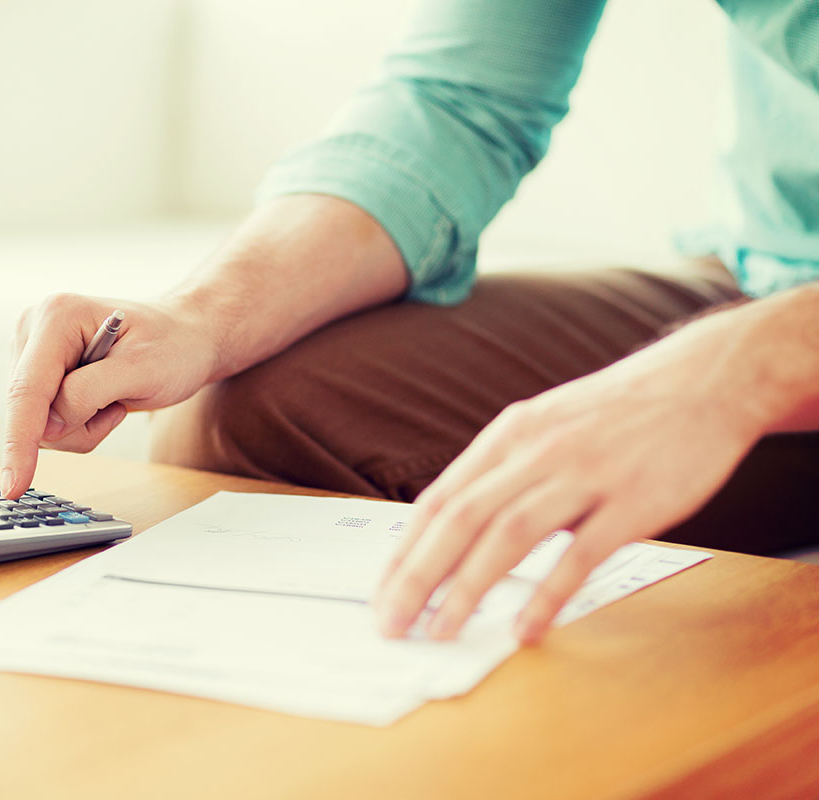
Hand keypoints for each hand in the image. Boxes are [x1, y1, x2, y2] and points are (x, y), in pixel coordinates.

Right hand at [1, 293, 218, 497]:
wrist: (183, 337)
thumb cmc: (171, 347)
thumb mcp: (142, 370)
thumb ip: (89, 393)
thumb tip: (47, 426)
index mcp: (56, 317)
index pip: (26, 390)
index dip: (18, 442)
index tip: (13, 487)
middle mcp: (34, 330)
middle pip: (30, 412)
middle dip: (75, 426)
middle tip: (118, 406)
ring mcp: (32, 353)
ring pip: (37, 424)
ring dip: (80, 426)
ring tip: (114, 398)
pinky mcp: (38, 375)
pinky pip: (46, 423)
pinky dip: (78, 424)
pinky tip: (103, 399)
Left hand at [372, 308, 772, 644]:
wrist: (701, 382)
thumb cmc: (613, 415)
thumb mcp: (544, 426)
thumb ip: (502, 473)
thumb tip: (453, 530)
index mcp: (508, 436)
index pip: (439, 500)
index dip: (404, 551)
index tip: (381, 593)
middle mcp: (535, 452)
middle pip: (460, 520)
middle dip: (418, 578)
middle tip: (392, 623)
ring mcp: (583, 475)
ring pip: (507, 536)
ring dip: (466, 589)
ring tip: (440, 630)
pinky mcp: (632, 501)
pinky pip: (580, 556)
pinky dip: (546, 595)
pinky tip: (524, 629)